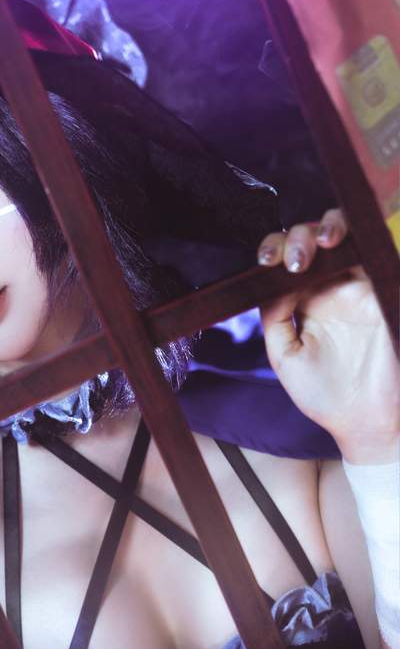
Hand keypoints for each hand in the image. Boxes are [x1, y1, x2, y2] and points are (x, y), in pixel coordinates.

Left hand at [257, 208, 399, 462]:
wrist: (367, 421)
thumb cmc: (324, 395)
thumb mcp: (285, 358)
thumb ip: (274, 319)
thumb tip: (272, 283)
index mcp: (304, 301)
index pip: (286, 261)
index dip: (275, 250)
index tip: (266, 261)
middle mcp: (332, 288)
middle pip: (314, 239)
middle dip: (300, 236)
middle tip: (297, 260)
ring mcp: (360, 286)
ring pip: (347, 236)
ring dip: (331, 226)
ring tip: (322, 242)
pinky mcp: (383, 291)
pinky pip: (374, 254)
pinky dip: (360, 242)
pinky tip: (342, 247)